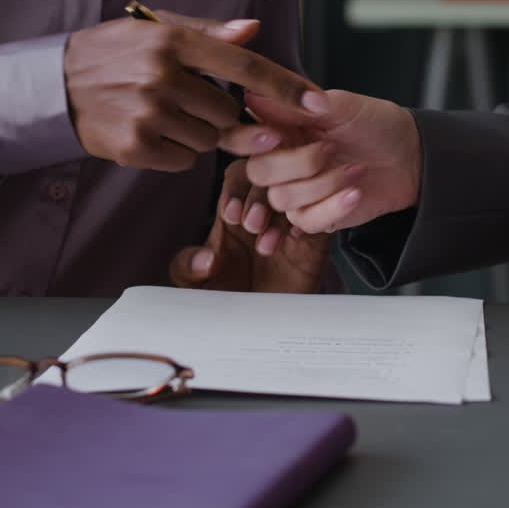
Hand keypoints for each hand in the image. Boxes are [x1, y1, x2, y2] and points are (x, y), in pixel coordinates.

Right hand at [63, 12, 327, 170]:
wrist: (54, 85)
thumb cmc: (114, 52)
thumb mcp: (155, 28)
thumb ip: (208, 31)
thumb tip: (254, 28)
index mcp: (172, 40)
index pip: (243, 65)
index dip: (285, 87)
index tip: (318, 103)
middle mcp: (161, 76)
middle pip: (229, 111)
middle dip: (221, 112)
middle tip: (190, 100)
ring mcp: (146, 114)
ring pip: (209, 139)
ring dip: (199, 133)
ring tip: (164, 113)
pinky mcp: (133, 147)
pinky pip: (184, 160)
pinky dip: (177, 151)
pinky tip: (152, 131)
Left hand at [170, 160, 329, 291]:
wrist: (258, 329)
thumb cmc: (226, 304)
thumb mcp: (195, 287)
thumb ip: (187, 268)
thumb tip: (205, 257)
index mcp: (234, 212)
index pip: (237, 178)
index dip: (235, 191)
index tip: (232, 215)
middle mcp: (264, 212)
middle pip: (269, 179)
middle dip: (259, 198)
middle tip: (253, 225)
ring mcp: (290, 225)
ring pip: (295, 194)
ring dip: (282, 213)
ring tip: (268, 245)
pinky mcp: (314, 242)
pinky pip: (321, 218)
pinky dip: (311, 221)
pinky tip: (295, 240)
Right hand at [236, 89, 420, 233]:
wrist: (411, 157)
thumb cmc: (376, 125)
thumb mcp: (342, 107)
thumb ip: (299, 104)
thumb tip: (256, 91)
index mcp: (281, 129)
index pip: (242, 138)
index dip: (248, 140)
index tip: (274, 136)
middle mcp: (283, 160)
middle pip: (258, 172)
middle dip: (295, 163)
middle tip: (329, 148)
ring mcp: (297, 191)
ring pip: (282, 199)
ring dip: (322, 184)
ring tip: (356, 169)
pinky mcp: (316, 215)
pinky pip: (307, 220)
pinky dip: (332, 207)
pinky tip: (354, 193)